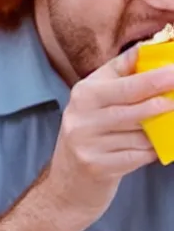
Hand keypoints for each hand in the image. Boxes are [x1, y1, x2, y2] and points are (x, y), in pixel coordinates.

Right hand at [45, 46, 173, 230]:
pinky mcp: (96, 165)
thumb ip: (120, 75)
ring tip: (162, 126)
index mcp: (83, 93)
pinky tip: (152, 148)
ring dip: (158, 131)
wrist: (67, 181)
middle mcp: (81, 114)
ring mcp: (87, 141)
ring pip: (140, 132)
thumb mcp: (95, 100)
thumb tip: (146, 49)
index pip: (124, 81)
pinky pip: (138, 155)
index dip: (153, 76)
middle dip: (161, 98)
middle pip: (132, 104)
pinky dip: (151, 151)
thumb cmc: (90, 132)